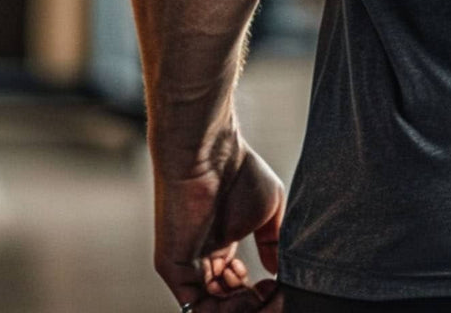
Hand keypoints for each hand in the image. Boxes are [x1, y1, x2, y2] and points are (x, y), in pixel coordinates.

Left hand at [152, 130, 285, 310]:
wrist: (211, 153)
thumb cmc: (240, 172)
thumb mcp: (268, 212)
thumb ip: (273, 244)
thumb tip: (277, 272)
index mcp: (222, 245)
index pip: (236, 286)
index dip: (258, 293)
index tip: (276, 284)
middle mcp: (203, 259)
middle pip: (224, 302)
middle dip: (250, 303)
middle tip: (268, 291)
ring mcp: (186, 265)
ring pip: (210, 307)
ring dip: (238, 306)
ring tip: (256, 289)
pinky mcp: (173, 267)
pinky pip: (194, 304)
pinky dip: (221, 307)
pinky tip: (243, 289)